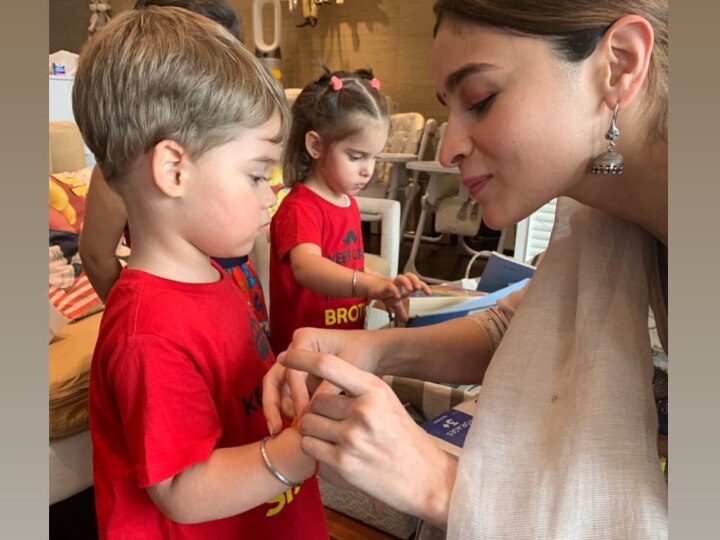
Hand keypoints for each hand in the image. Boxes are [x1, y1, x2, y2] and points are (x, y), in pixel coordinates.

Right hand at [263, 327, 377, 435]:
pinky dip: (289, 410)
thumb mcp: (349, 367)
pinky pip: (288, 395)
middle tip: (275, 430)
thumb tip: (310, 409)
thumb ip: (329, 386)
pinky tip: (297, 428)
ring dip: (278, 410)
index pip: (292, 372)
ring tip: (285, 431)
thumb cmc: (362, 353)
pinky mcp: (300, 377)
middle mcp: (295, 350)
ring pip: (278, 390)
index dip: (296, 395)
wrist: (372, 350)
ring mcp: (296, 364)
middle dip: (272, 406)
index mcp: (304, 339)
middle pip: (274, 379)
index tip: (304, 415)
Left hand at [279, 348, 456, 526]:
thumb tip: (318, 375)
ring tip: (331, 438)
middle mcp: (362, 411)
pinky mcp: (342, 464)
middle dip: (314, 411)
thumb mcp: (386, 400)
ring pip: (306, 424)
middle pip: (313, 401)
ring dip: (312, 431)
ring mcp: (351, 439)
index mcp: (374, 390)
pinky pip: (309, 448)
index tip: (286, 355)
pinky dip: (315, 450)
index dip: (301, 358)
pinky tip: (333, 454)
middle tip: (330, 422)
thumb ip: (356, 388)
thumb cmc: (402, 436)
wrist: (425, 478)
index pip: (328, 364)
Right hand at [365, 272, 429, 321]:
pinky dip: (394, 290)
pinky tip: (397, 296)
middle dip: (415, 281)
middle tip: (418, 288)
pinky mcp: (384, 286)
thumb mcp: (394, 303)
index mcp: (404, 285)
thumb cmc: (384, 292)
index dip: (423, 286)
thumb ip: (400, 310)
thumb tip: (405, 319)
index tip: (428, 293)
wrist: (371, 288)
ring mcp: (392, 283)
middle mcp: (399, 282)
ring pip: (401, 277)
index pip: (416, 282)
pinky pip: (390, 286)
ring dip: (406, 282)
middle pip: (410, 276)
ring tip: (410, 290)